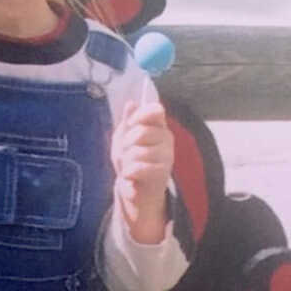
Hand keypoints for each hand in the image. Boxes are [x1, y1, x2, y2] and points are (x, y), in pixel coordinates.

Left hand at [111, 100, 173, 242]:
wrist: (134, 188)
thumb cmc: (129, 159)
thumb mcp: (123, 137)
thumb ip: (128, 120)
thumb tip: (131, 103)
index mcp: (157, 125)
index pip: (156, 110)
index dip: (140, 115)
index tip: (131, 123)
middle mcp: (166, 137)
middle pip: (141, 132)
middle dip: (126, 144)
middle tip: (126, 152)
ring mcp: (167, 154)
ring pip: (137, 151)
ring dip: (126, 161)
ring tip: (130, 166)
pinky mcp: (164, 171)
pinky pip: (139, 167)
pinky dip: (129, 172)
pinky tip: (131, 176)